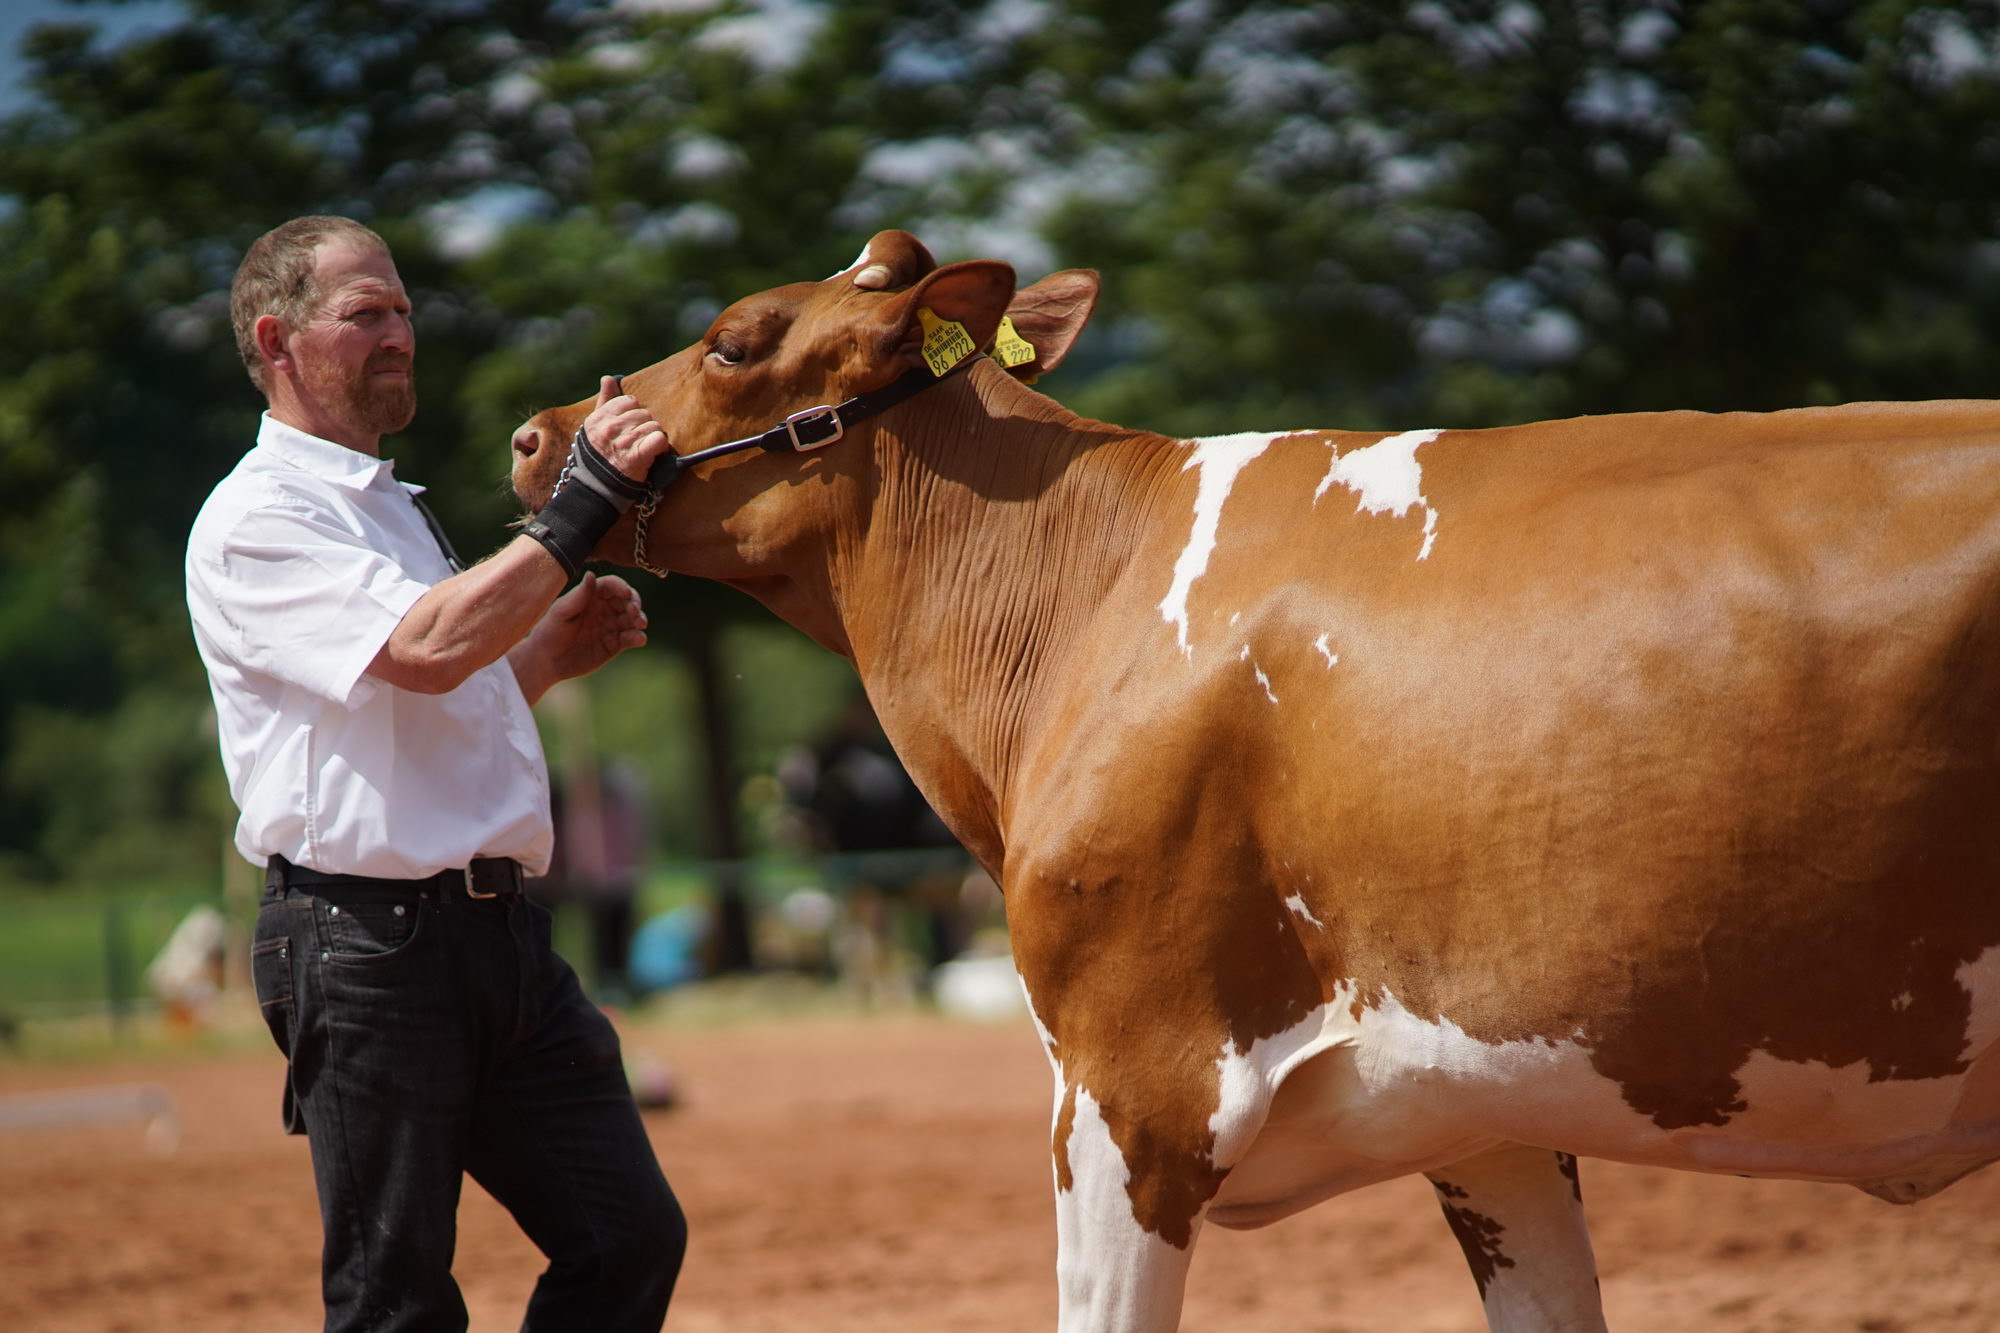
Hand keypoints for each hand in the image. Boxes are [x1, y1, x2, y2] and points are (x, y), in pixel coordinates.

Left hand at [512, 572, 647, 701]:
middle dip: (635, 603)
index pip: (612, 585)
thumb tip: (591, 574)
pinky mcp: (615, 644)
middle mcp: (605, 608)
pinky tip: (640, 639)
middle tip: (634, 611)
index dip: (621, 587)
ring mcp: (612, 626)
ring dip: (640, 620)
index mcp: (592, 596)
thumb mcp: (561, 612)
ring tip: (640, 624)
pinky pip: (631, 638)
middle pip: (627, 600)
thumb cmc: (550, 631)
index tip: (626, 593)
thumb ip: (578, 595)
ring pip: (632, 619)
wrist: (547, 660)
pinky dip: (638, 637)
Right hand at [582, 377, 670, 481]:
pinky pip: (659, 439)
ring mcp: (623, 442)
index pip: (629, 402)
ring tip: (644, 450)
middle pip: (644, 414)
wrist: (598, 488)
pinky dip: (661, 446)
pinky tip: (655, 453)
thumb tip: (608, 378)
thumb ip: (604, 401)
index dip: (634, 414)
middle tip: (638, 441)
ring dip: (653, 438)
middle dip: (645, 427)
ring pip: (654, 426)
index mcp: (599, 418)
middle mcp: (610, 428)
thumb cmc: (599, 456)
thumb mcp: (595, 427)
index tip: (631, 428)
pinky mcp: (637, 456)